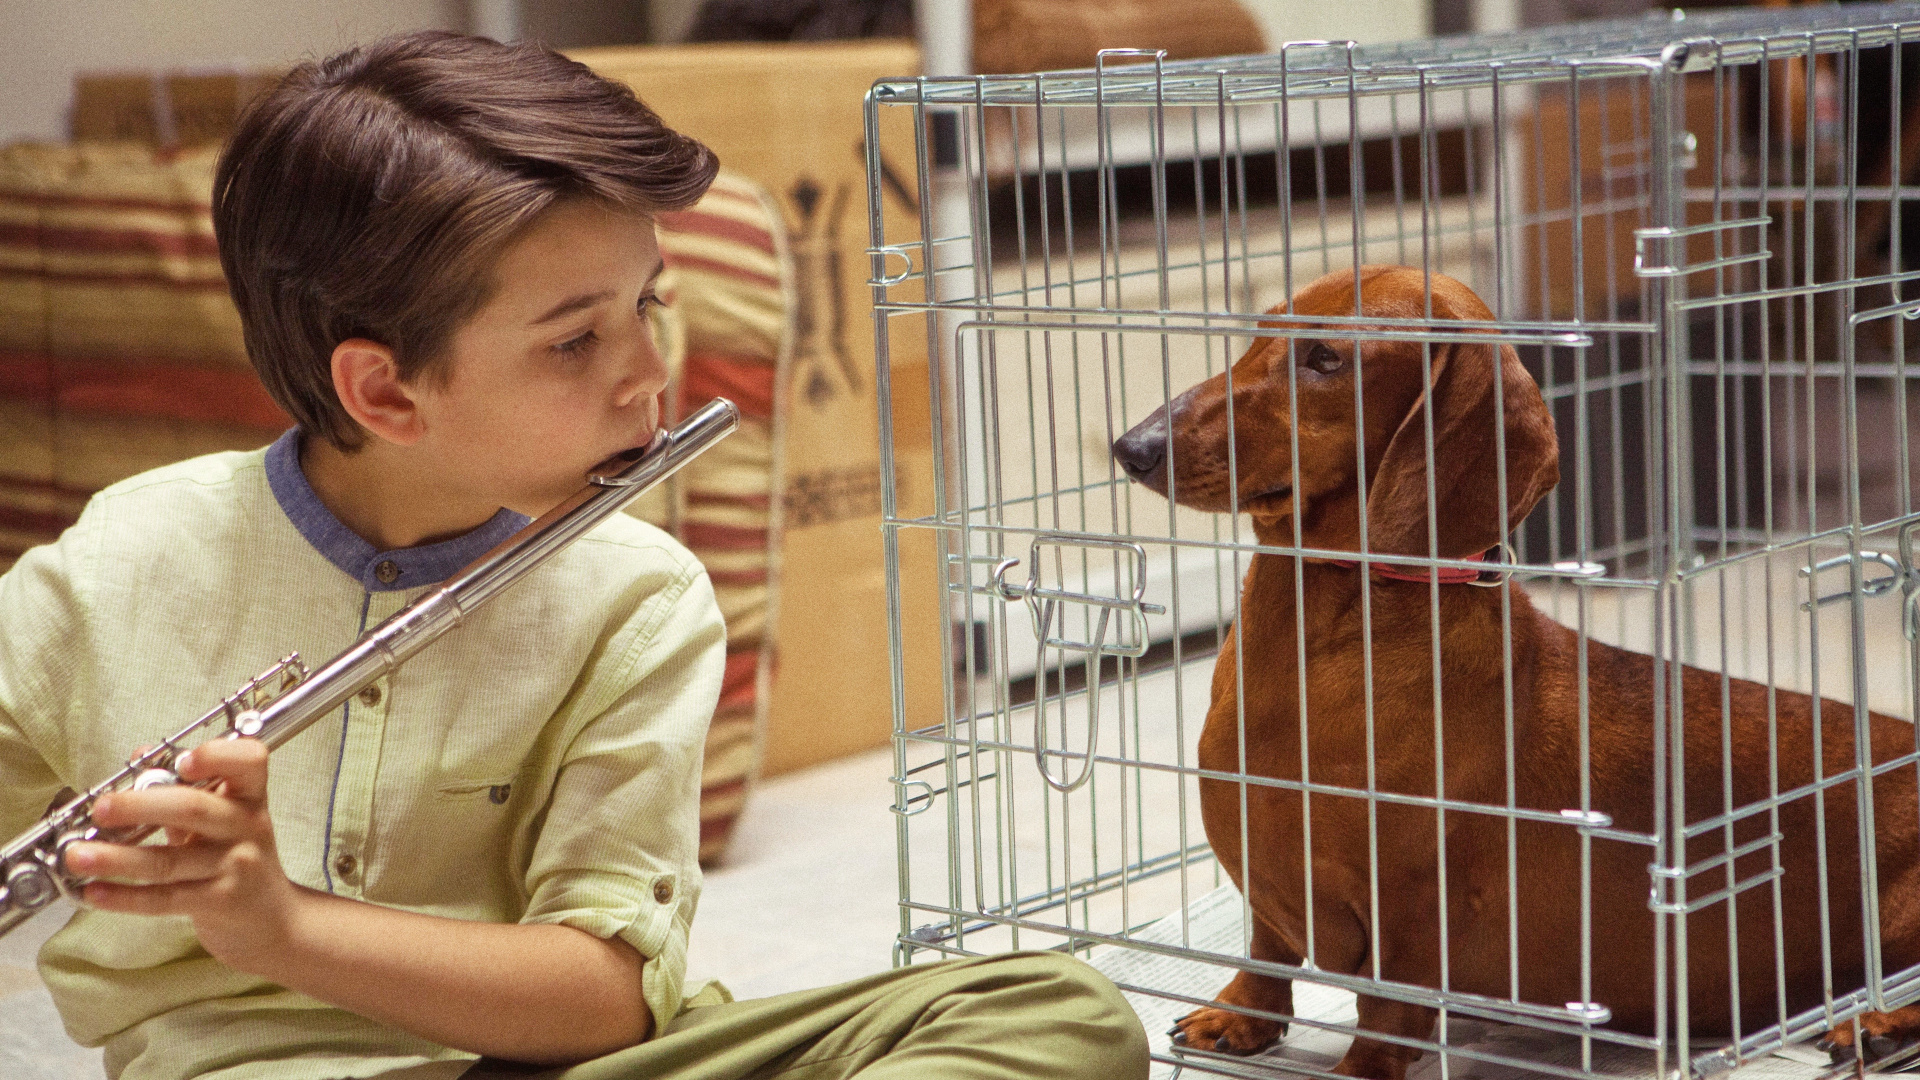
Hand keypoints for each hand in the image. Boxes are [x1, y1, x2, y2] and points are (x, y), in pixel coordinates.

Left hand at [63, 737, 305, 973]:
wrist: (271, 917)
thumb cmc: (237, 857)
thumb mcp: (222, 817)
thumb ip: (183, 789)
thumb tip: (140, 758)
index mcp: (248, 796)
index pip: (249, 761)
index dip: (217, 756)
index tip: (182, 761)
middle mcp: (246, 826)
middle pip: (193, 808)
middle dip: (140, 806)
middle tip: (101, 809)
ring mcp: (235, 866)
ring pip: (169, 861)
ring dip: (117, 858)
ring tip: (78, 856)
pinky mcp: (219, 902)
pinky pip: (165, 899)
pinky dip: (125, 896)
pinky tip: (95, 892)